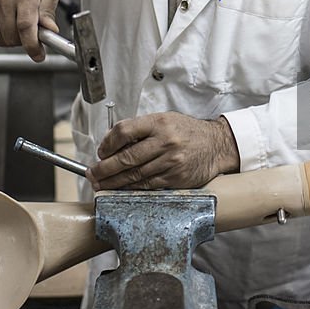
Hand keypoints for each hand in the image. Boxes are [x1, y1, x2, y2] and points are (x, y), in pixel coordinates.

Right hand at [0, 0, 59, 60]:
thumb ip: (48, 13)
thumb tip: (50, 30)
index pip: (25, 25)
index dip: (32, 45)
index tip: (38, 55)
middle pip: (12, 35)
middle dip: (24, 41)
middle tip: (30, 33)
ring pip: (1, 38)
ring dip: (11, 39)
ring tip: (17, 24)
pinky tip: (5, 25)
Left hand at [87, 112, 239, 189]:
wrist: (216, 144)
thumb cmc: (186, 132)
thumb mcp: (164, 120)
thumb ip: (140, 130)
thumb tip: (111, 145)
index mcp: (158, 122)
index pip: (124, 131)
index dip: (107, 144)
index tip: (101, 152)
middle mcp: (165, 141)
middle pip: (126, 158)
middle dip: (104, 169)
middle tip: (93, 174)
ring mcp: (171, 162)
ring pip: (134, 175)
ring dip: (114, 182)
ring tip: (101, 185)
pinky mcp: (176, 178)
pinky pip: (147, 186)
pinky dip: (131, 189)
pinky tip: (121, 189)